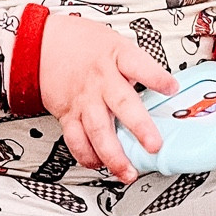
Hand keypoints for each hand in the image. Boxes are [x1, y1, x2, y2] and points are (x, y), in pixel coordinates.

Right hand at [38, 12, 176, 181]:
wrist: (44, 44)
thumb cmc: (84, 44)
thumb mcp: (116, 44)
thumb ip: (138, 66)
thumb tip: (167, 87)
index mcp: (116, 57)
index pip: (139, 65)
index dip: (156, 77)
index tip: (171, 88)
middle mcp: (100, 80)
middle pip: (121, 103)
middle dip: (139, 127)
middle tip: (154, 145)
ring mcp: (84, 99)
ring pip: (98, 130)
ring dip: (114, 155)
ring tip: (128, 172)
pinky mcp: (68, 113)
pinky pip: (76, 139)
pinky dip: (87, 156)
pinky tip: (99, 166)